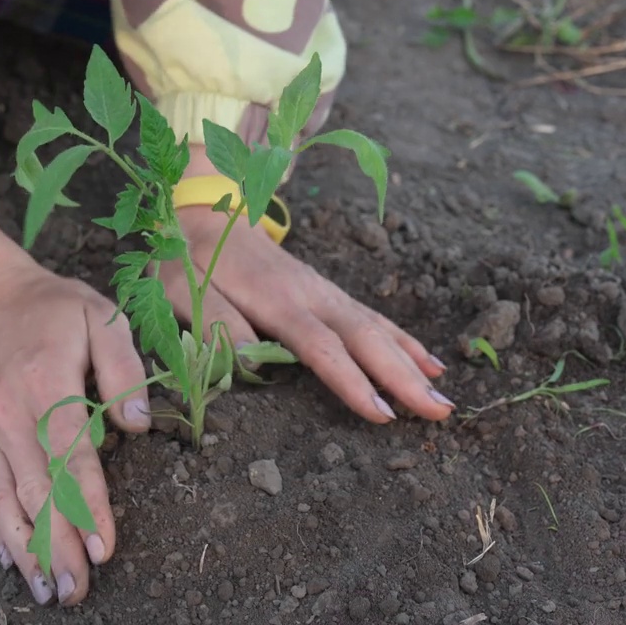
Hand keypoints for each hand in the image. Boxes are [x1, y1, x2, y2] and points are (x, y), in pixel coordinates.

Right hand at [0, 259, 151, 605]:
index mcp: (46, 383)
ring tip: (48, 592)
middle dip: (58, 544)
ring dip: (27, 550)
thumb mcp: (101, 316)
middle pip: (36, 490)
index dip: (87, 504)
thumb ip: (124, 368)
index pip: (70, 455)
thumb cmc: (54, 309)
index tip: (103, 547)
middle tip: (77, 590)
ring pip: (4, 499)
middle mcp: (9, 413)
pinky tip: (11, 562)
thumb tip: (136, 423)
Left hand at [160, 204, 454, 423]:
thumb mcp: (181, 291)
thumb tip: (254, 361)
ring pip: (376, 328)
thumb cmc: (188, 260)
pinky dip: (404, 341)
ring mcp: (324, 292)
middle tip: (439, 414)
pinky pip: (374, 318)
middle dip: (403, 377)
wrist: (206, 210)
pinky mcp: (327, 293)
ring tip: (444, 396)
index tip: (382, 412)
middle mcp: (311, 295)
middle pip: (364, 338)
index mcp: (276, 300)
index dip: (352, 381)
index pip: (321, 347)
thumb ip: (215, 323)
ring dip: (412, 362)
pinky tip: (429, 363)